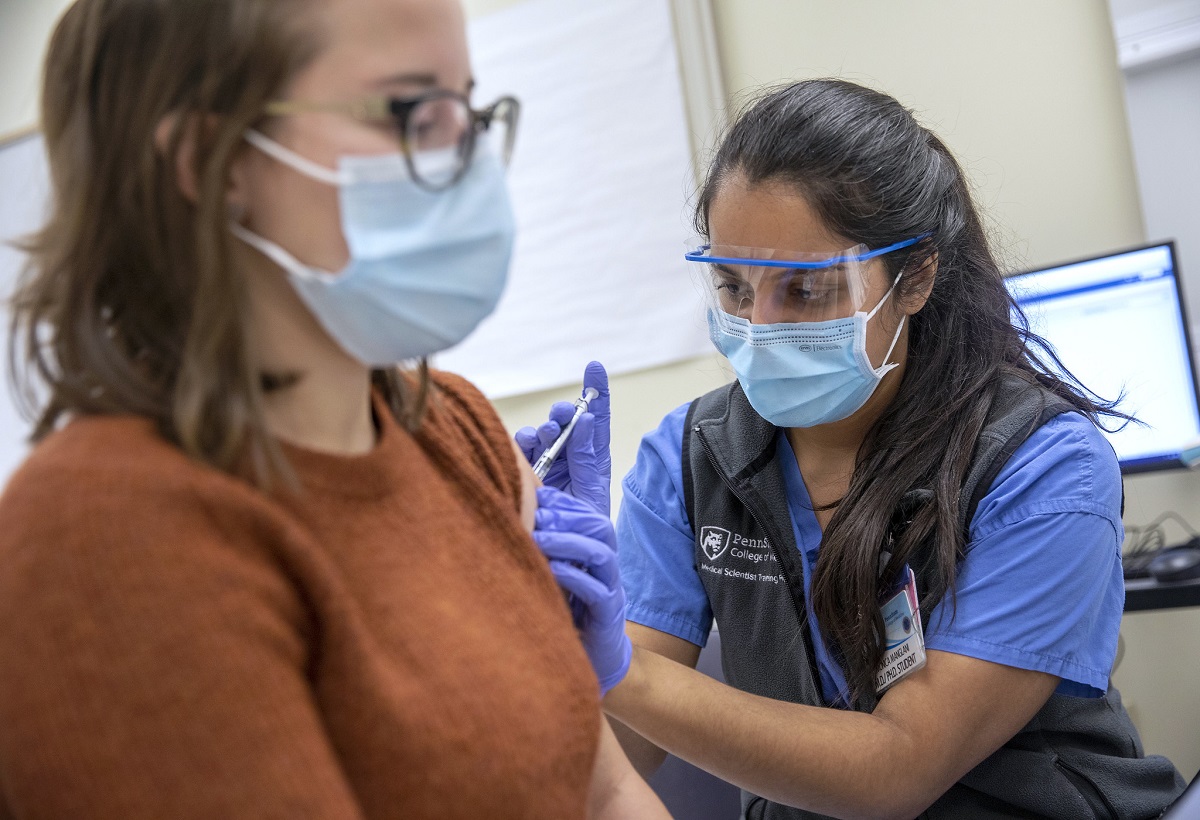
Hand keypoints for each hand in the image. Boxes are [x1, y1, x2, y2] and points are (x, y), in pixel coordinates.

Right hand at [515, 361, 610, 515]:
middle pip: (567, 421)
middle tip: (563, 414)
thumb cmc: (584, 523)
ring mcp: (548, 460)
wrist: (564, 553)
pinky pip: (522, 449)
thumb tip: (585, 420)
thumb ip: (586, 456)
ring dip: (544, 429)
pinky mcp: (528, 470)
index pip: (596, 418)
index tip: (595, 367)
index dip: (597, 392)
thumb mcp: (591, 489)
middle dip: (564, 413)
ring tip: (547, 434)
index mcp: (593, 456)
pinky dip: (523, 442)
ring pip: (542, 432)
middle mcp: (570, 453)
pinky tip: (526, 444)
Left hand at [533, 486, 631, 695]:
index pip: (589, 516)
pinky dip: (574, 577)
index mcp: (597, 553)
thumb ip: (547, 553)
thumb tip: (515, 521)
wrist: (595, 658)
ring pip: (601, 554)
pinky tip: (551, 570)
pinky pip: (597, 591)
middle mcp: (607, 567)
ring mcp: (611, 589)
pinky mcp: (607, 615)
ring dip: (569, 542)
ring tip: (539, 540)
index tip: (538, 497)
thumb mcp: (557, 578)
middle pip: (601, 528)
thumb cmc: (570, 614)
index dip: (566, 503)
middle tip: (538, 517)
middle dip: (568, 518)